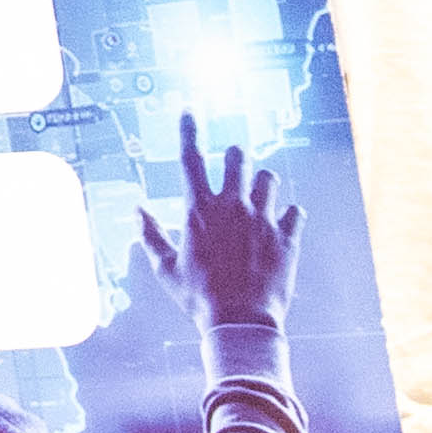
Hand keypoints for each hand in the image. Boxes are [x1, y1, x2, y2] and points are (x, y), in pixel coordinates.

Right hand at [142, 119, 299, 335]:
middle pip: (237, 158)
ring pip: (269, 179)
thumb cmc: (198, 297)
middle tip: (233, 165)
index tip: (189, 110)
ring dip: (262, 184)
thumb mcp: (165, 269)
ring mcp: (263, 220)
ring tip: (259, 197)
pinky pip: (295, 213)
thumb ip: (149, 235)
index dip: (188, 130)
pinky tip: (284, 225)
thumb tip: (136, 210)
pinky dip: (289, 216)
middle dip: (235, 156)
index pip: (190, 158)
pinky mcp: (287, 237)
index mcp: (199, 210)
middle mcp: (232, 207)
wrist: (240, 322)